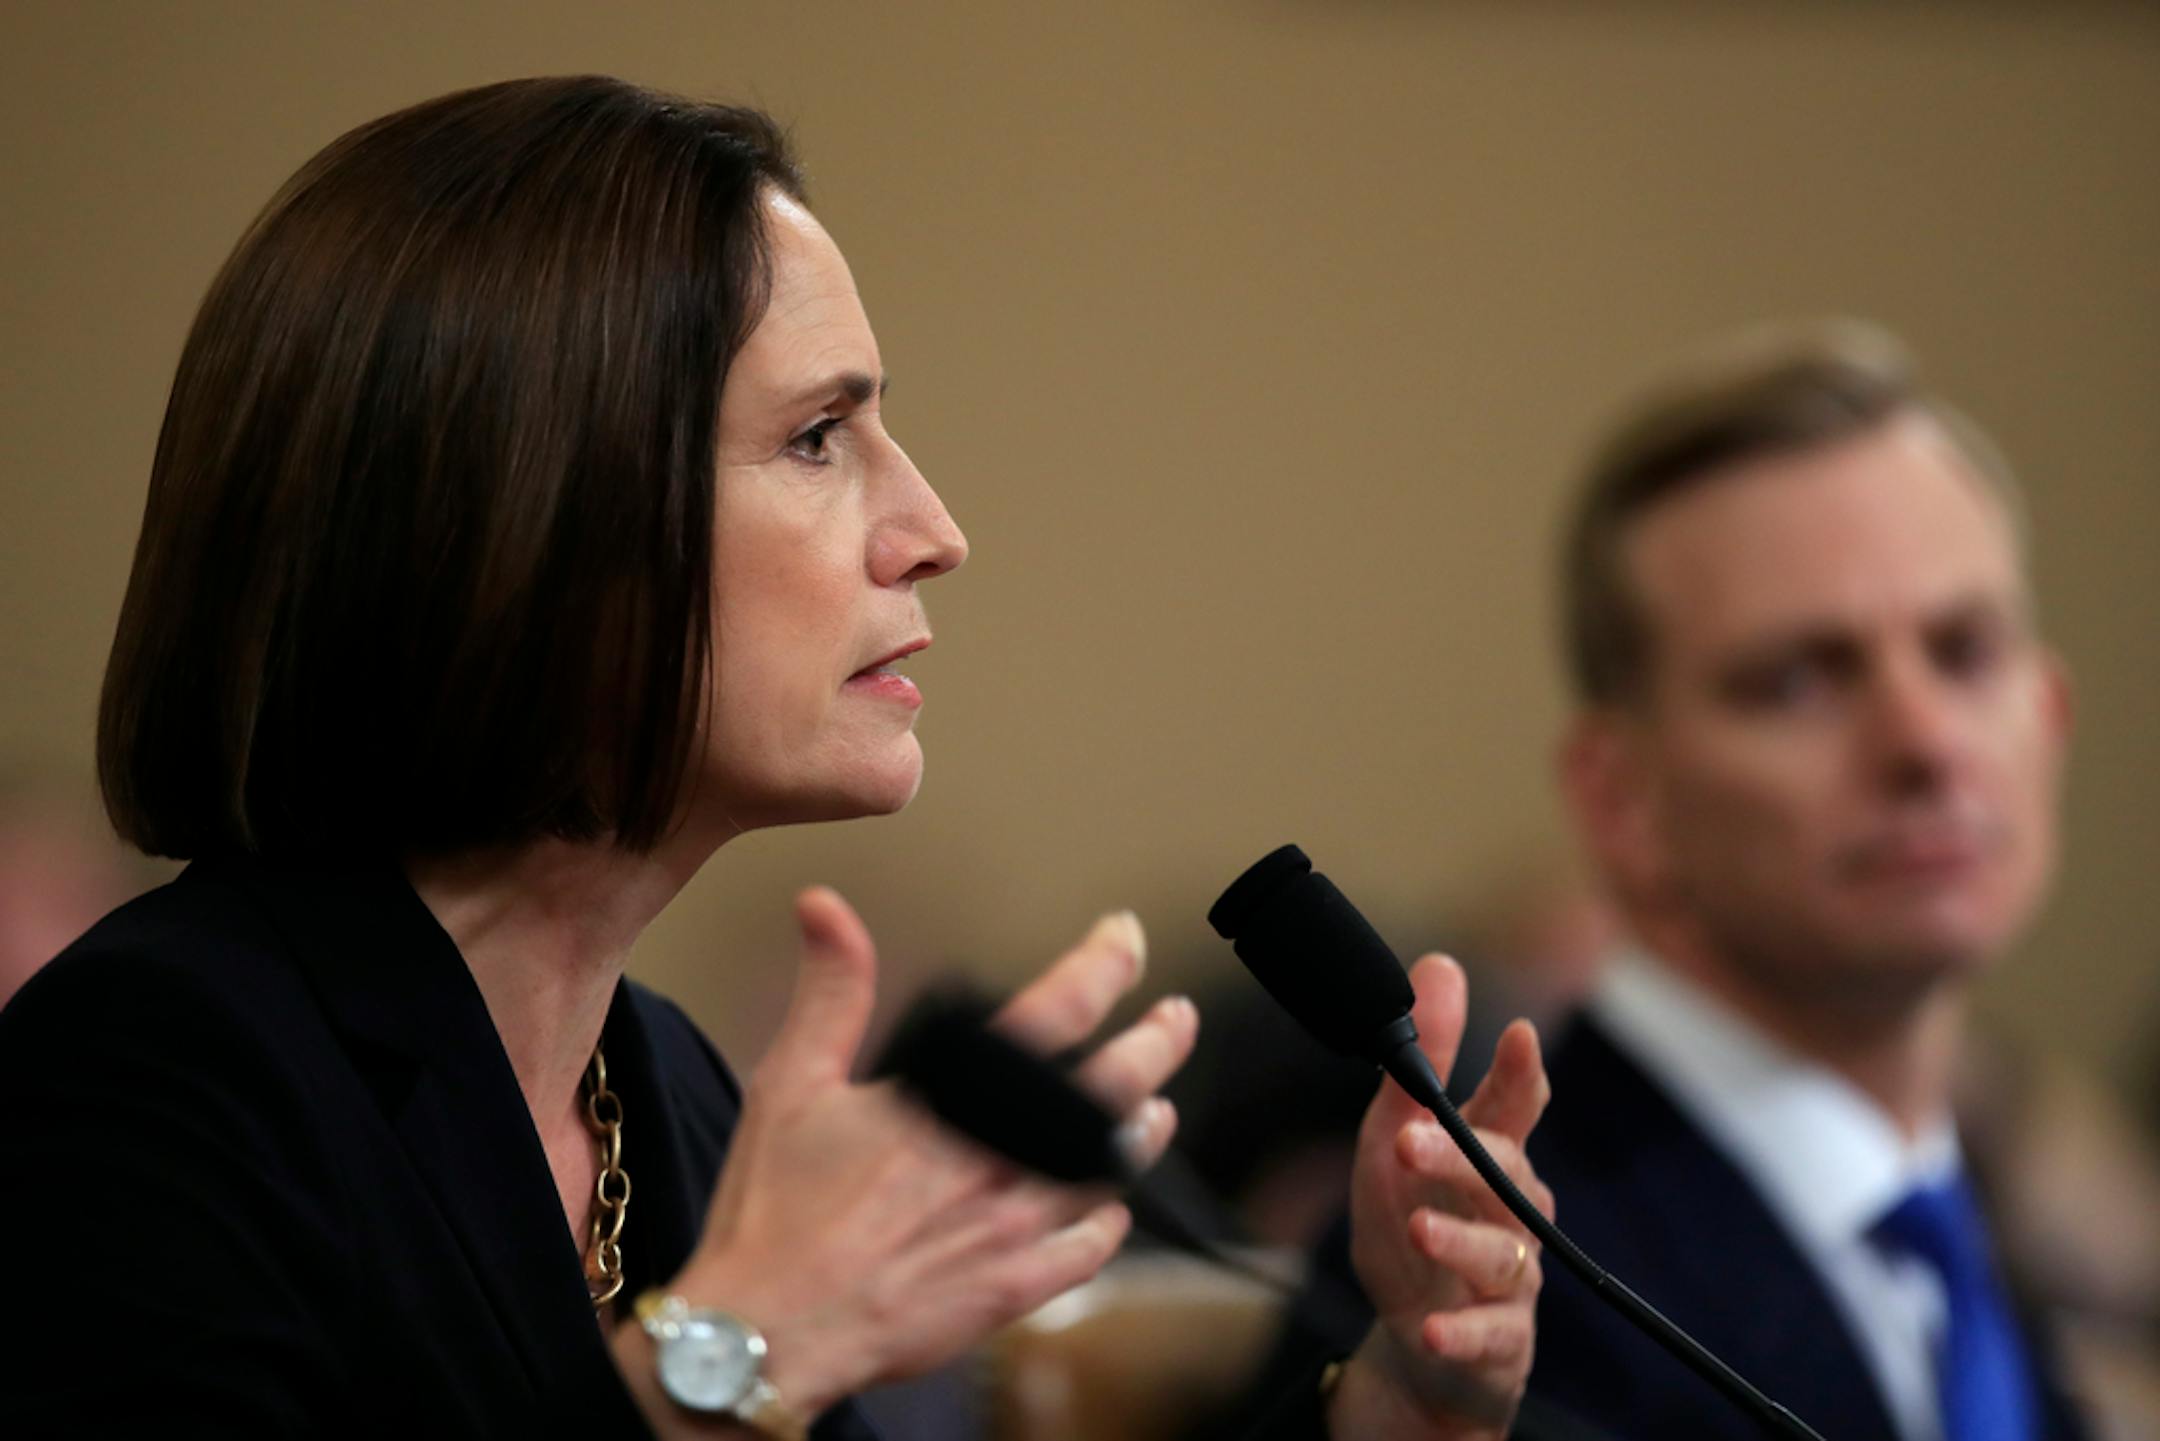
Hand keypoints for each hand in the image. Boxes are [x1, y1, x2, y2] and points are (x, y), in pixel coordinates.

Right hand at [612, 887, 1197, 1427]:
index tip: (1127, 939)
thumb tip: (827, 909)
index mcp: (955, 1100)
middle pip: (1113, 1089)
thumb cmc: (776, 1213)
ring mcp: (1014, 1228)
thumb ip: (831, 991)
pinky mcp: (1012, 1289)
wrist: (770, 1330)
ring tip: (1159, 1107)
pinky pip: (1087, 1253)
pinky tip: (1110, 1214)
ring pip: (1111, 1170)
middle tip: (1177, 1019)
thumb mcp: (791, 1082)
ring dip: (1143, 1133)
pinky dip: (1108, 1227)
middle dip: (1157, 1045)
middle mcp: (1000, 1159)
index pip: (1058, 1010)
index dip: (1106, 965)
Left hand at [1330, 955, 1552, 1440]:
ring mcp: (1510, 1279)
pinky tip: (1432, 1328)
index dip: (1521, 1073)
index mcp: (1489, 1157)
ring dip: (1458, 1240)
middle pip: (1507, 1176)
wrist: (1422, 1347)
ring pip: (1502, 1254)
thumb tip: (1441, 963)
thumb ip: (1419, 1064)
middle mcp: (1511, 1213)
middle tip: (1410, 1142)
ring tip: (1416, 1229)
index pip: (1515, 1108)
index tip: (1519, 1035)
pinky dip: (1461, 1332)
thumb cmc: (1415, 1224)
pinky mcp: (1498, 1342)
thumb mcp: (1395, 1142)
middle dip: (1464, 1157)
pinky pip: (1487, 1337)